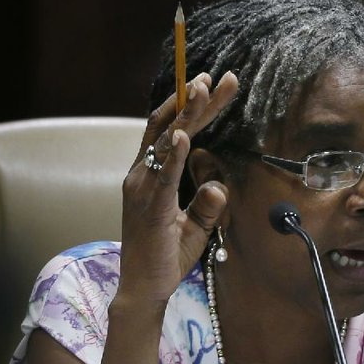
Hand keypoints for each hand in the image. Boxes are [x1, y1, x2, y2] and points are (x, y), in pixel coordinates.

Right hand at [117, 71, 238, 307]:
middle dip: (197, 99)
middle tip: (220, 76)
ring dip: (186, 113)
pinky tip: (185, 134)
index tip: (219, 83)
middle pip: (172, 126)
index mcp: (152, 175)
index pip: (178, 131)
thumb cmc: (167, 255)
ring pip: (165, 140)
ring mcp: (142, 188)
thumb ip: (207, 203)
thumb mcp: (196, 226)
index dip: (198, 107)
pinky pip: (163, 175)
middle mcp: (143, 174)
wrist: (144, 288)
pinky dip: (174, 153)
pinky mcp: (149, 207)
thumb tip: (219, 184)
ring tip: (204, 87)